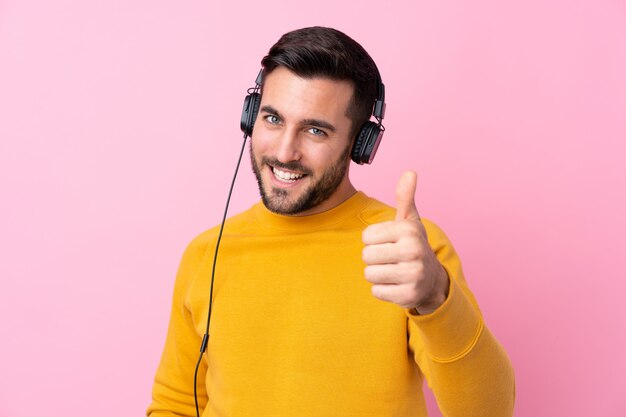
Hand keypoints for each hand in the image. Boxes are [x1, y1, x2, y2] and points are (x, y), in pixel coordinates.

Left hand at [362, 171, 448, 313]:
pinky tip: (397, 285)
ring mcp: (412, 275)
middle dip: (374, 258)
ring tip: (394, 271)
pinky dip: (383, 290)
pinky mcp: (408, 296)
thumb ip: (405, 197)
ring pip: (369, 274)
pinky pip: (376, 292)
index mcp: (409, 230)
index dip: (374, 240)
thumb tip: (410, 172)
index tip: (390, 242)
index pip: (367, 236)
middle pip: (366, 255)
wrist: (432, 280)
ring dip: (377, 274)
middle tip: (392, 258)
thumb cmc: (413, 246)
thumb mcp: (410, 221)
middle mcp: (413, 251)